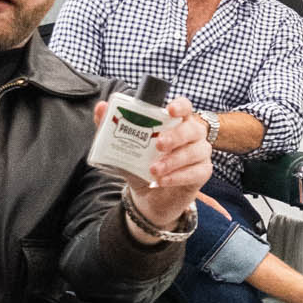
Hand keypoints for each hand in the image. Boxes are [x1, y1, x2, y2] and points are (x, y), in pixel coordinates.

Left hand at [97, 97, 214, 230]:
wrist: (148, 196)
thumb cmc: (140, 165)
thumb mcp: (123, 148)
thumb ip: (111, 127)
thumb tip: (101, 107)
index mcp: (175, 122)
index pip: (185, 107)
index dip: (180, 106)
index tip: (169, 110)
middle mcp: (192, 134)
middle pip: (193, 128)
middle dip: (176, 136)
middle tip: (159, 144)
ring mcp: (200, 153)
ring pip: (196, 151)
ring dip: (174, 160)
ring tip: (154, 170)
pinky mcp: (202, 172)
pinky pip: (197, 172)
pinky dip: (178, 176)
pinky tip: (162, 181)